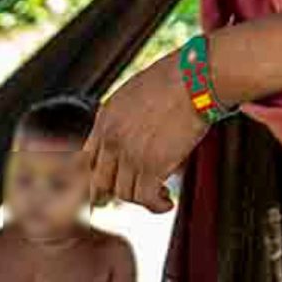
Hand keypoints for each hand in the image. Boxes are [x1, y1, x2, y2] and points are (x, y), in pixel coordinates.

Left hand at [84, 53, 208, 212]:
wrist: (198, 76)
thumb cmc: (177, 77)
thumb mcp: (136, 92)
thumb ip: (124, 116)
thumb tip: (132, 134)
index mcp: (105, 119)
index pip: (83, 159)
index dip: (94, 176)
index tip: (107, 185)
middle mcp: (111, 138)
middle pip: (98, 181)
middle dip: (113, 193)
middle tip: (132, 194)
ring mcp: (129, 153)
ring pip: (123, 193)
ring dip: (141, 198)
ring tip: (159, 195)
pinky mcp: (152, 165)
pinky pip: (145, 198)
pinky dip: (156, 206)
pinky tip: (167, 203)